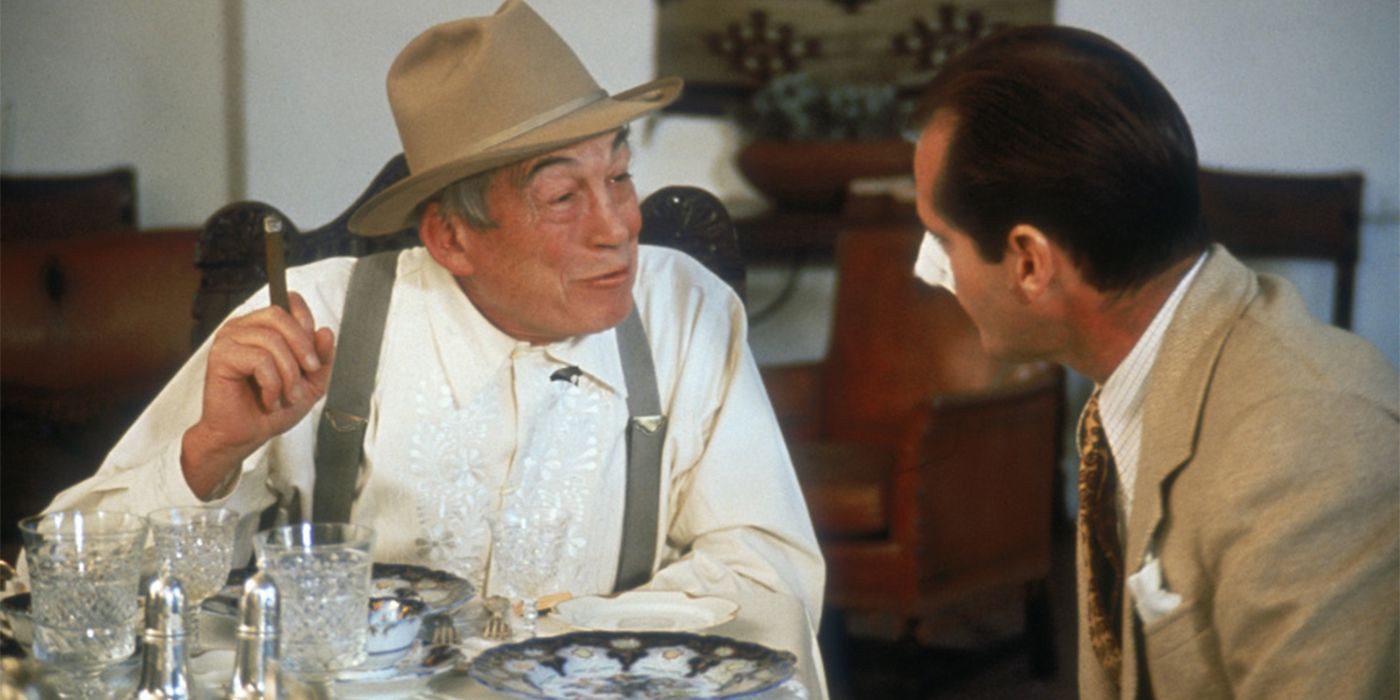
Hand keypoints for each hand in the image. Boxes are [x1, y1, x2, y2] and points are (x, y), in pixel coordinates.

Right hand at [181, 292, 334, 498]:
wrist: (246, 435)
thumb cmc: (271, 408)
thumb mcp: (310, 382)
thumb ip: (322, 357)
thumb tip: (326, 332)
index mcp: (263, 327)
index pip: (288, 303)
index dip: (306, 324)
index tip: (314, 357)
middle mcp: (243, 327)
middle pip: (281, 317)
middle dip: (302, 349)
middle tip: (308, 374)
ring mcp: (229, 338)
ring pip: (272, 340)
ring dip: (288, 374)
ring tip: (287, 395)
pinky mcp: (221, 356)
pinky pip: (259, 360)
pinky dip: (272, 384)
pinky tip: (269, 399)